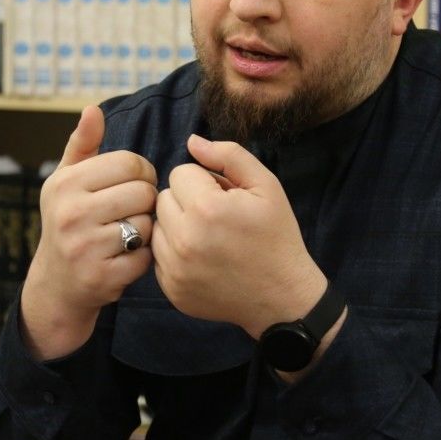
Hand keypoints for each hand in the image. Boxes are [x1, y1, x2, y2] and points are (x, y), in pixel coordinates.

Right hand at [19, 105, 156, 359]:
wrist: (57, 283)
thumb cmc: (69, 220)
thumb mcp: (67, 180)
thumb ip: (83, 144)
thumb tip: (92, 109)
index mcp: (65, 184)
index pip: (131, 163)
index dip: (142, 172)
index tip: (135, 183)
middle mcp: (70, 214)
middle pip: (143, 192)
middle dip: (145, 201)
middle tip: (132, 210)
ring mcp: (84, 247)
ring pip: (147, 223)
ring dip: (145, 229)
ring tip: (127, 233)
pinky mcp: (101, 277)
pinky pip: (146, 256)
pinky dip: (143, 257)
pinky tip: (126, 256)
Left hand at [151, 135, 326, 339]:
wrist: (283, 297)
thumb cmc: (277, 236)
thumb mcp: (267, 186)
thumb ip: (229, 155)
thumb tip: (191, 141)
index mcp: (207, 208)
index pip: (180, 173)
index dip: (204, 181)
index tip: (225, 198)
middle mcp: (184, 239)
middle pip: (163, 198)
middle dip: (188, 201)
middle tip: (217, 217)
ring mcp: (175, 269)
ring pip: (157, 226)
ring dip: (178, 226)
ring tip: (209, 238)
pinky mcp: (171, 290)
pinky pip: (158, 256)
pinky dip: (176, 253)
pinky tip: (203, 259)